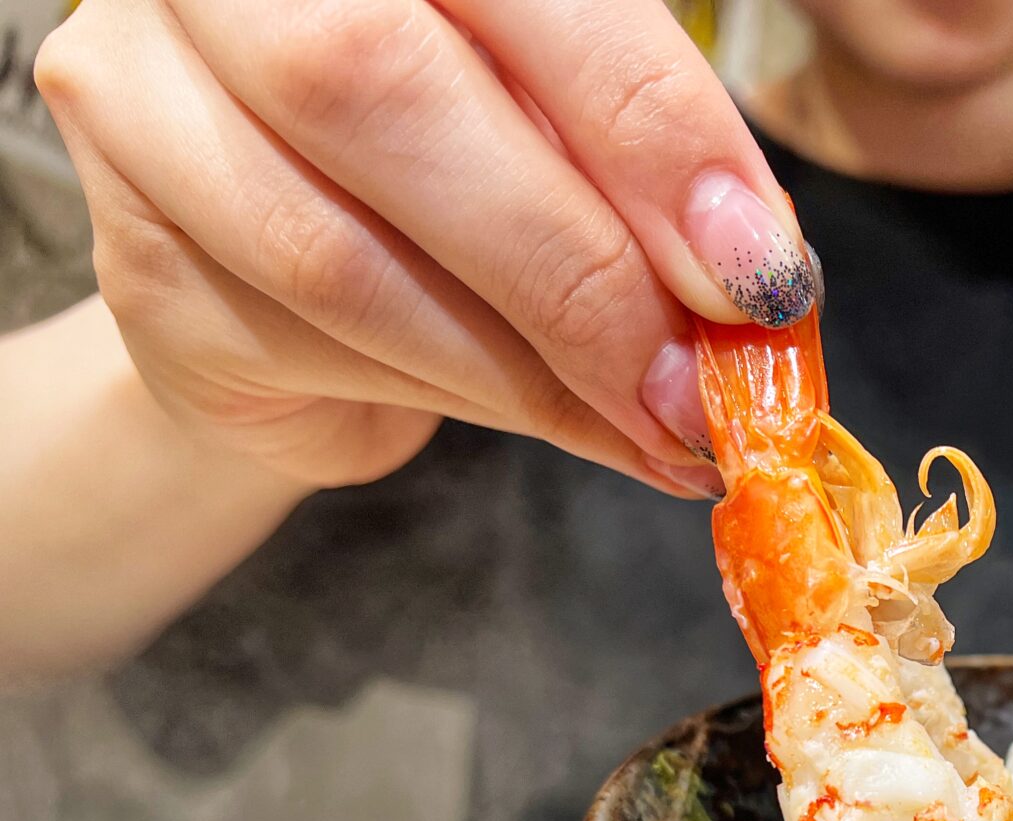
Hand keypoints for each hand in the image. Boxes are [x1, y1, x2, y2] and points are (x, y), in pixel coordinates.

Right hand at [33, 0, 815, 495]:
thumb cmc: (465, 168)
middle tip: (697, 384)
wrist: (300, 288)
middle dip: (576, 264)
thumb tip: (755, 280)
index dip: (644, 124)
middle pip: (381, 85)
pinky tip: (569, 424)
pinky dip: (468, 400)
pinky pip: (311, 343)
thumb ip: (639, 169)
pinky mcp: (135, 260)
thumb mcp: (569, 131)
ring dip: (529, 365)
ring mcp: (141, 102)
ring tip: (654, 424)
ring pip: (337, 248)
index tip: (758, 270)